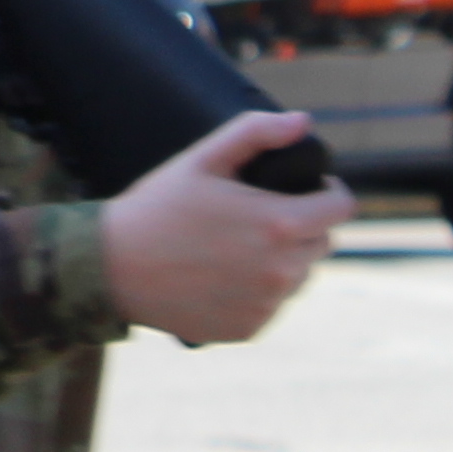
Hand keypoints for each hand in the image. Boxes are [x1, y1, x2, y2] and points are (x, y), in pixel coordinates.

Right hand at [100, 112, 352, 345]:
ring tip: (235, 246)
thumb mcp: (201, 158)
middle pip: (323, 242)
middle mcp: (281, 271)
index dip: (329, 191)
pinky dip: (257, 289)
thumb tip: (303, 122)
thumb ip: (256, 132)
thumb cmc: (156, 207)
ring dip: (282, 258)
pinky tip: (220, 275)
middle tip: (258, 214)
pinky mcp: (250, 329)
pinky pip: (272, 304)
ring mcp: (267, 305)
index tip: (308, 187)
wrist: (111, 267)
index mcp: (278, 224)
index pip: (341, 208)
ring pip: (299, 275)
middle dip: (303, 224)